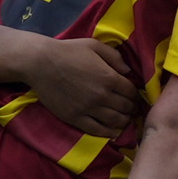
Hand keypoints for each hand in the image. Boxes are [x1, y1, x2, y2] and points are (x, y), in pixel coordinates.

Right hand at [25, 39, 144, 134]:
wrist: (40, 63)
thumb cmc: (68, 51)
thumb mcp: (94, 45)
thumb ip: (114, 57)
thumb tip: (128, 71)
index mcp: (109, 77)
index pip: (131, 92)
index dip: (136, 96)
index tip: (137, 98)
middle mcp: (102, 95)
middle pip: (125, 108)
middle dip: (132, 109)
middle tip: (134, 111)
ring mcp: (88, 109)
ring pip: (115, 121)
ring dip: (124, 122)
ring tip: (126, 121)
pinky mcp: (75, 118)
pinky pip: (97, 130)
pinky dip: (109, 133)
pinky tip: (114, 132)